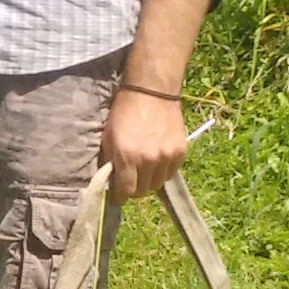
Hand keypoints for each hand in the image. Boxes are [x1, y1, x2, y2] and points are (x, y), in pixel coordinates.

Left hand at [100, 86, 186, 201]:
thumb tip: (111, 182)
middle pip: (142, 191)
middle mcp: (148, 160)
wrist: (152, 91)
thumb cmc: (124, 112)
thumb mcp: (108, 137)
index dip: (119, 196)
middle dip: (134, 188)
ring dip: (149, 181)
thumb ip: (110, 161)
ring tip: (145, 169)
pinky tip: (157, 161)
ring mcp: (166, 157)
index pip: (125, 192)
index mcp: (127, 156)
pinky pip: (171, 173)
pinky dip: (163, 171)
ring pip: (157, 184)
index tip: (117, 195)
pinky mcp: (180, 152)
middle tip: (131, 179)